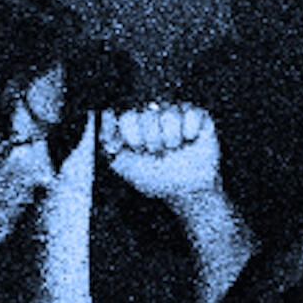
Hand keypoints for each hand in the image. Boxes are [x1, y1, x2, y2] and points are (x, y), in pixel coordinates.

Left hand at [98, 104, 223, 206]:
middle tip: (157, 152)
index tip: (135, 146)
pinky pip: (191, 113)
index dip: (130, 132)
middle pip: (147, 115)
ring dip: (171, 138)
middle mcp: (154, 116)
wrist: (187, 189)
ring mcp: (176, 114)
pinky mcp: (198, 116)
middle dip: (152, 140)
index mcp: (135, 126)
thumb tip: (104, 134)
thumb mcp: (126, 167)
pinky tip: (188, 140)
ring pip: (169, 114)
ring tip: (174, 149)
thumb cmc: (156, 178)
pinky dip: (189, 131)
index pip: (126, 115)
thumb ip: (110, 149)